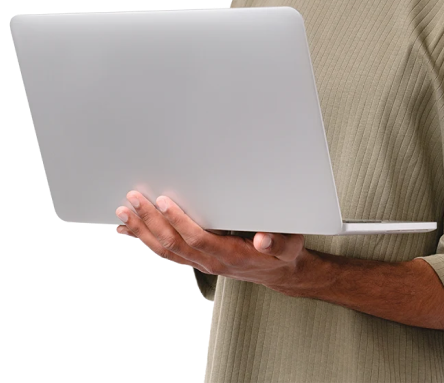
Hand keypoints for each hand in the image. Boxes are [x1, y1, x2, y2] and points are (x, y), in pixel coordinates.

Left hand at [115, 191, 307, 292]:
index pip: (197, 238)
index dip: (178, 220)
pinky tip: (132, 231)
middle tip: (134, 201)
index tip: (164, 201)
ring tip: (125, 213)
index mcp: (231, 254)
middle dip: (151, 221)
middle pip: (174, 243)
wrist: (278, 271)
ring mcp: (202, 263)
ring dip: (143, 231)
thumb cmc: (281, 253)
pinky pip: (167, 253)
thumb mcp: (288, 245)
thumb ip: (277, 242)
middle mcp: (212, 261)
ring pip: (166, 250)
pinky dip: (146, 241)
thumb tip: (263, 239)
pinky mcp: (197, 260)